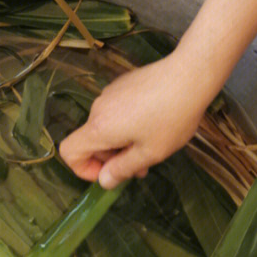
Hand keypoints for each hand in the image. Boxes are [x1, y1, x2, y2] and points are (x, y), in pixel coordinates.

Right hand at [58, 50, 214, 187]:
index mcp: (99, 128)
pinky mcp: (122, 84)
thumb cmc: (171, 118)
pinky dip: (127, 123)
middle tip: (142, 165)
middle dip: (111, 158)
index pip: (68, 151)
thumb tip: (104, 181)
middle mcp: (97, 108)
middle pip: (90, 140)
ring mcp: (109, 93)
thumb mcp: (150, 153)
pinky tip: (154, 120)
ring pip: (106, 126)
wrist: (188, 75)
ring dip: (122, 142)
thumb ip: (123, 169)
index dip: (83, 169)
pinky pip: (116, 111)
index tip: (111, 173)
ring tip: (153, 143)